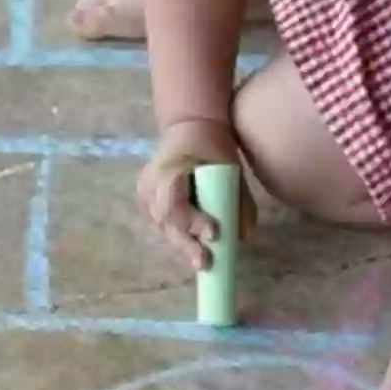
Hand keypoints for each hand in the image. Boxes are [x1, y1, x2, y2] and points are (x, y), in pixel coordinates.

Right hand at [137, 117, 255, 271]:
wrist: (190, 126)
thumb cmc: (212, 144)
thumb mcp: (230, 166)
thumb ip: (240, 199)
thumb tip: (245, 238)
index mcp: (169, 167)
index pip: (174, 201)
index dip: (192, 220)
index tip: (214, 233)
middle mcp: (151, 182)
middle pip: (165, 220)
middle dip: (186, 245)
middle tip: (205, 263)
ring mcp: (145, 192)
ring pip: (162, 226)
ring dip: (182, 244)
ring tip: (202, 261)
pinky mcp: (146, 200)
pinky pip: (162, 224)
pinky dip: (177, 235)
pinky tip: (191, 245)